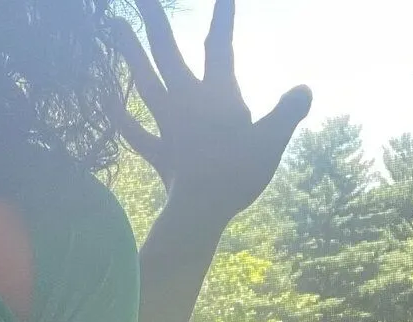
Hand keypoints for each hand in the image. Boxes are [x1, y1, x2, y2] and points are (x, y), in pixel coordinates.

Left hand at [112, 0, 313, 230]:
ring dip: (128, 54)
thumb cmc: (238, 174)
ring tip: (114, 28)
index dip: (221, 18)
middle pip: (166, 53)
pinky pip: (135, 131)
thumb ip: (288, 111)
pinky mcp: (159, 153)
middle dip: (153, 21)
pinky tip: (107, 103)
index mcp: (216, 95)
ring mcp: (168, 126)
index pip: (219, 47)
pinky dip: (121, 117)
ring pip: (144, 82)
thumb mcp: (273, 140)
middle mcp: (186, 102)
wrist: (201, 211)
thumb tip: (305, 89)